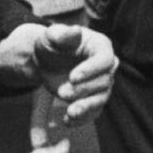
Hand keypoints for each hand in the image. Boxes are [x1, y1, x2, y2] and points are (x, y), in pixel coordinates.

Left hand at [0, 23, 117, 123]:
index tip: (72, 77)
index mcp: (100, 46)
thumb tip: (75, 31)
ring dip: (86, 107)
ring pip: (101, 99)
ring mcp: (102, 84)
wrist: (46, 61)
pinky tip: (67, 121)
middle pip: (104, 82)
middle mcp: (106, 66)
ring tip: (70, 113)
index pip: (105, 60)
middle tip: (62, 92)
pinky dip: (82, 118)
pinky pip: (93, 111)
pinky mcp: (94, 98)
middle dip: (83, 90)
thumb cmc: (51, 44)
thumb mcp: (51, 37)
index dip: (91, 70)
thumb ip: (61, 34)